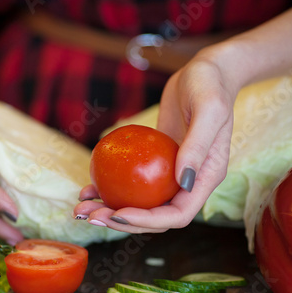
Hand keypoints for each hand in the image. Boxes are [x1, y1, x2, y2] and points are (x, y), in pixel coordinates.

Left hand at [74, 48, 238, 232]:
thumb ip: (198, 146)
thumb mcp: (209, 110)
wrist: (205, 71)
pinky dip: (111, 187)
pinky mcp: (156, 163)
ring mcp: (171, 174)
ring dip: (110, 209)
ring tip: (82, 207)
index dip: (148, 221)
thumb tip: (183, 181)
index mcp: (205, 179)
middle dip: (121, 221)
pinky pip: (133, 181)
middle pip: (154, 216)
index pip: (177, 214)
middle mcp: (189, 183)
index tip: (118, 214)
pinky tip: (89, 185)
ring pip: (140, 202)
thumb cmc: (210, 86)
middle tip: (90, 215)